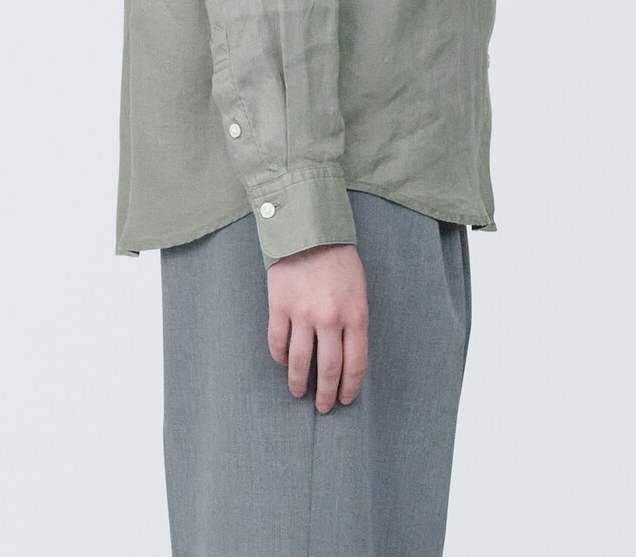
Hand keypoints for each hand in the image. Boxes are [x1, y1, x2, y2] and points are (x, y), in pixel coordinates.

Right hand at [267, 243, 368, 412]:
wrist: (309, 230)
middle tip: (322, 407)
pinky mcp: (279, 306)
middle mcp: (330, 318)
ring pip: (298, 362)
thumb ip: (354, 322)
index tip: (344, 399)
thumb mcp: (358, 291)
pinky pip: (277, 342)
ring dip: (298, 383)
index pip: (355, 364)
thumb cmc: (338, 260)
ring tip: (298, 392)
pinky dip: (279, 358)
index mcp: (355, 315)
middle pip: (328, 370)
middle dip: (325, 394)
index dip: (349, 387)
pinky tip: (282, 363)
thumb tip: (345, 358)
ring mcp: (302, 313)